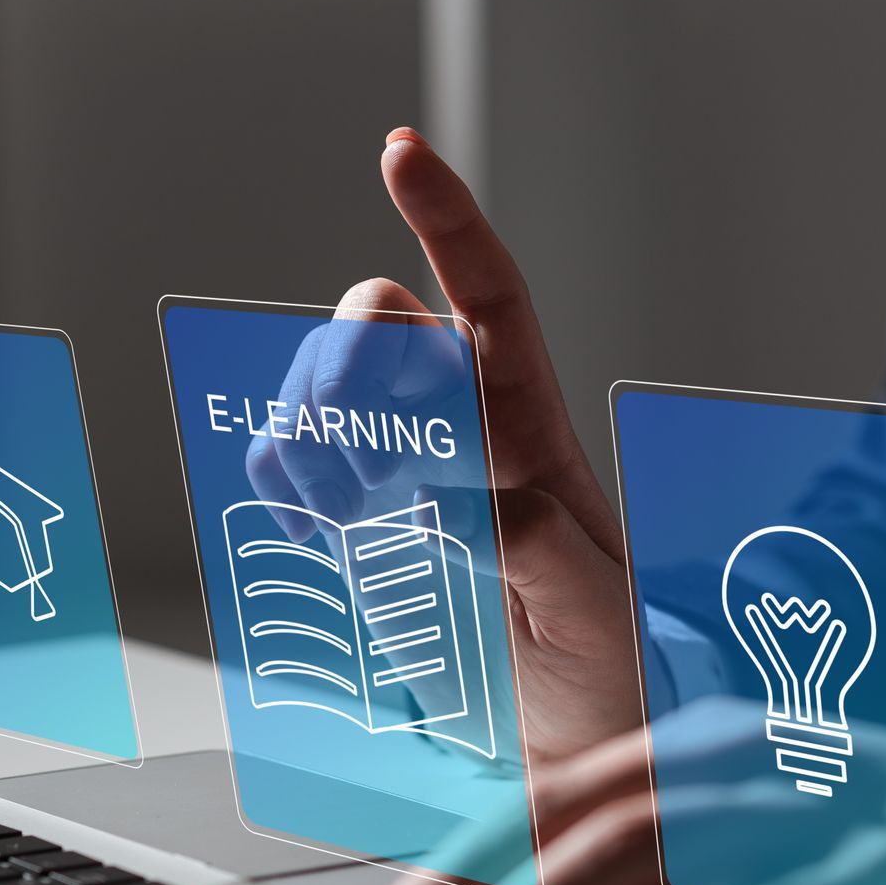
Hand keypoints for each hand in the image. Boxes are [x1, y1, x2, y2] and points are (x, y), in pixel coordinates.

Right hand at [245, 128, 639, 758]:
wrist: (574, 733)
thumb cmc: (606, 667)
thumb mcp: (596, 617)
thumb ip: (538, 552)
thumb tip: (460, 499)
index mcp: (534, 431)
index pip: (490, 302)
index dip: (448, 222)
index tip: (400, 151)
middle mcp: (462, 429)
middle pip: (383, 324)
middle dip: (349, 362)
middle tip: (359, 463)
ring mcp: (401, 467)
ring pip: (323, 379)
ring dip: (308, 426)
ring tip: (342, 515)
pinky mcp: (354, 516)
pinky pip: (287, 451)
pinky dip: (279, 471)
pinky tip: (312, 527)